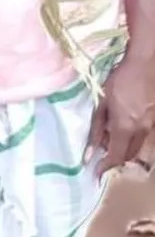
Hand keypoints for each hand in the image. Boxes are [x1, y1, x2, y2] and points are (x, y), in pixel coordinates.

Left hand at [85, 56, 154, 179]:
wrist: (142, 64)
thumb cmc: (118, 80)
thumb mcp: (101, 103)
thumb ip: (95, 131)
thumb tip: (88, 156)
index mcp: (125, 127)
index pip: (115, 157)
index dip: (105, 167)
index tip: (95, 172)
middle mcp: (140, 131)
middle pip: (127, 155)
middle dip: (113, 157)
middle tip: (101, 146)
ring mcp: (150, 126)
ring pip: (136, 147)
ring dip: (123, 147)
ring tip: (110, 132)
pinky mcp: (153, 119)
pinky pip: (141, 136)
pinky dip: (130, 137)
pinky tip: (122, 123)